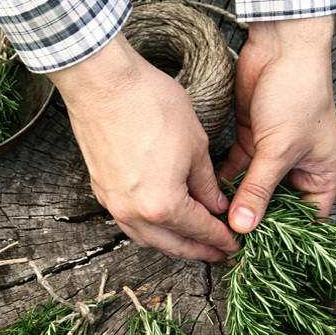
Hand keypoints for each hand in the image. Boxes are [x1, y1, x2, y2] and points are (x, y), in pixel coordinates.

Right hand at [47, 33, 238, 261]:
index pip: (200, 231)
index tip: (235, 244)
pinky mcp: (101, 189)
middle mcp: (135, 212)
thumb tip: (214, 204)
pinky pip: (129, 222)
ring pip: (147, 238)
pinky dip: (150, 228)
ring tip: (193, 240)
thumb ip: (206, 182)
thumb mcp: (195, 144)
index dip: (222, 239)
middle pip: (173, 245)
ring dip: (173, 244)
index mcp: (164, 204)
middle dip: (199, 251)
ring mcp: (113, 203)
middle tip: (220, 252)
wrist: (103, 82)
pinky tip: (162, 220)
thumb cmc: (150, 104)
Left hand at [220, 16, 335, 232]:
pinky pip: (237, 171)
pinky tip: (205, 197)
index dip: (284, 239)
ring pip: (252, 190)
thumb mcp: (280, 148)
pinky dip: (223, 182)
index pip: (307, 220)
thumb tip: (242, 225)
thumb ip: (259, 188)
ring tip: (212, 226)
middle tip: (226, 246)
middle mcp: (299, 168)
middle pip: (276, 207)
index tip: (256, 256)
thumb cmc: (298, 93)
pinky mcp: (252, 141)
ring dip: (234, 204)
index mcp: (322, 174)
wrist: (281, 48)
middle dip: (253, 223)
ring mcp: (274, 155)